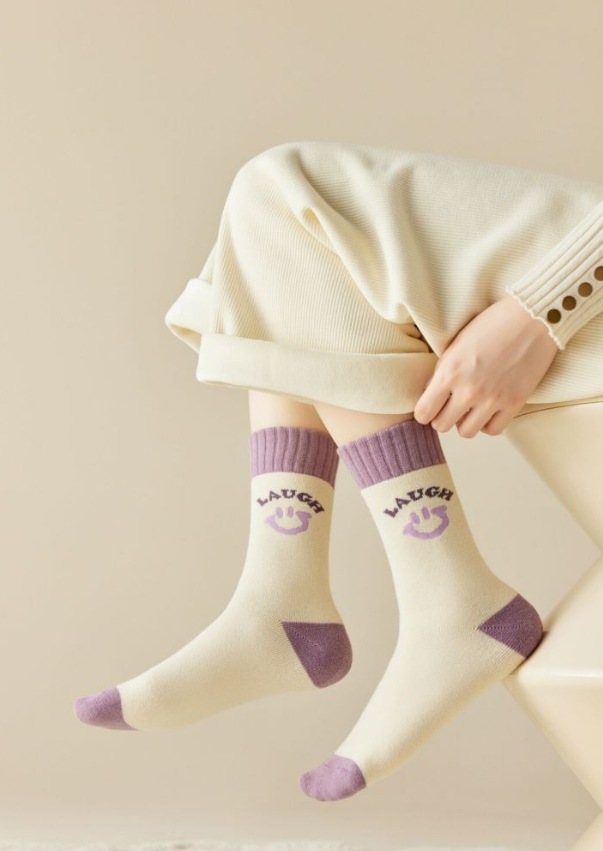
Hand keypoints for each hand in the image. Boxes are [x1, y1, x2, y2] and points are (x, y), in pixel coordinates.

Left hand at [413, 295, 559, 437]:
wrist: (533, 318)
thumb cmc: (492, 324)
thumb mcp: (457, 343)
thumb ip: (442, 370)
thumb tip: (429, 393)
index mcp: (450, 372)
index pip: (423, 412)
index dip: (424, 411)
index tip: (430, 406)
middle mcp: (469, 390)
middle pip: (441, 426)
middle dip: (442, 416)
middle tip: (450, 405)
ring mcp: (492, 399)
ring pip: (466, 432)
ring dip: (465, 422)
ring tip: (470, 407)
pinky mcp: (514, 403)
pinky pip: (493, 430)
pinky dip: (488, 423)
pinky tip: (488, 409)